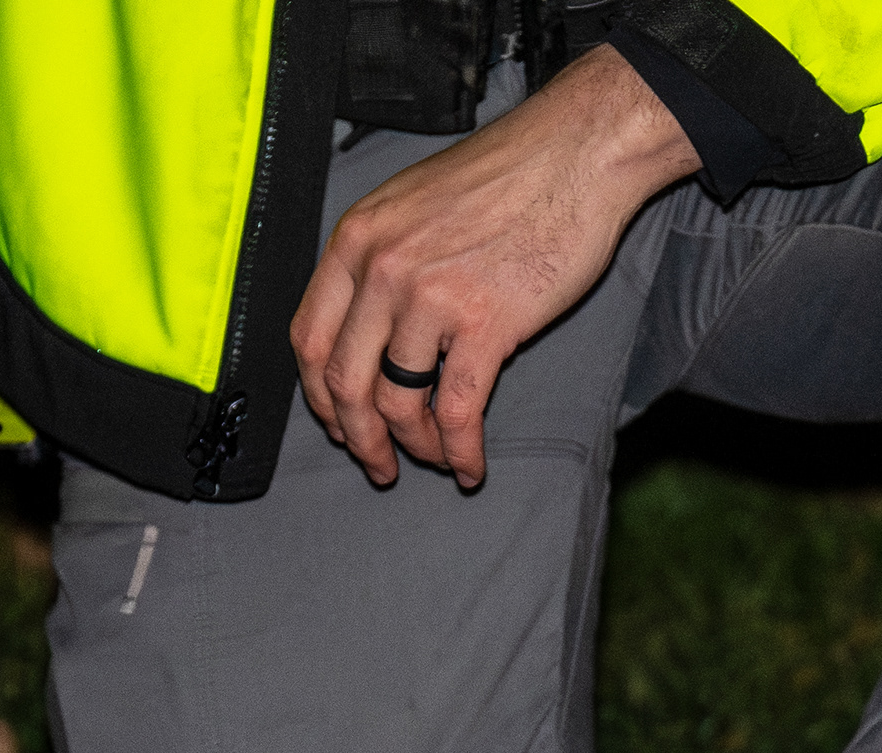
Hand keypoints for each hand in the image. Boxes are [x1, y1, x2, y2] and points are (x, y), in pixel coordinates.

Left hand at [289, 45, 699, 491]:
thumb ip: (381, 258)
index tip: (340, 422)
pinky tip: (469, 466)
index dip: (321, 396)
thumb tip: (372, 325)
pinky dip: (460, 450)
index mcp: (357, 239)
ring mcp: (431, 298)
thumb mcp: (412, 203)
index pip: (310, 337)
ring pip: (398, 403)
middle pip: (345, 382)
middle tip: (378, 465)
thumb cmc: (505, 176)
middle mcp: (382, 270)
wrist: (572, 157)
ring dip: (413, 446)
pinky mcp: (486, 324)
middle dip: (359, 438)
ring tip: (433, 459)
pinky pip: (458, 410)